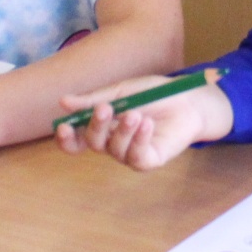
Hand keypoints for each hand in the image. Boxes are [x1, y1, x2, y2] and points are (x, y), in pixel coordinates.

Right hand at [53, 72, 230, 169]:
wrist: (188, 99)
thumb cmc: (154, 94)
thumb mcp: (122, 91)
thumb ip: (94, 99)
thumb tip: (63, 102)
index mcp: (103, 126)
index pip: (77, 140)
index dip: (66, 138)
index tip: (62, 126)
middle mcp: (113, 142)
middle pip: (93, 144)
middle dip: (96, 126)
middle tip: (106, 108)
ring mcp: (130, 153)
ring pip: (114, 150)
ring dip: (122, 130)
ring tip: (136, 113)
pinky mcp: (148, 160)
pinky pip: (135, 157)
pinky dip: (139, 140)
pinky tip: (147, 124)